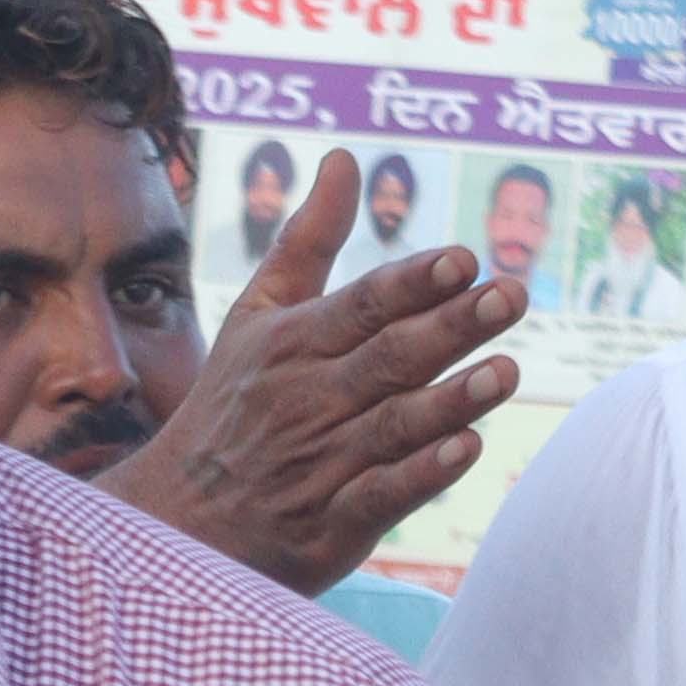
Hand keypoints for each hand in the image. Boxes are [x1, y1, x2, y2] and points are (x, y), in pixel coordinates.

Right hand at [98, 151, 520, 590]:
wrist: (174, 523)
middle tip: (511, 296)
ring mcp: (318, 465)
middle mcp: (305, 400)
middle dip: (450, 327)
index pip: (359, 306)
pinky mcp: (328, 527)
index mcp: (289, 345)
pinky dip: (421, 475)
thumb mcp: (256, 318)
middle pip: (387, 358)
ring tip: (505, 371)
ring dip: (449, 400)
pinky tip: (466, 449)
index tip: (461, 258)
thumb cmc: (231, 405)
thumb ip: (308, 242)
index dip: (410, 284)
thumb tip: (345, 158)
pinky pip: (379, 497)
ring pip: (391, 426)